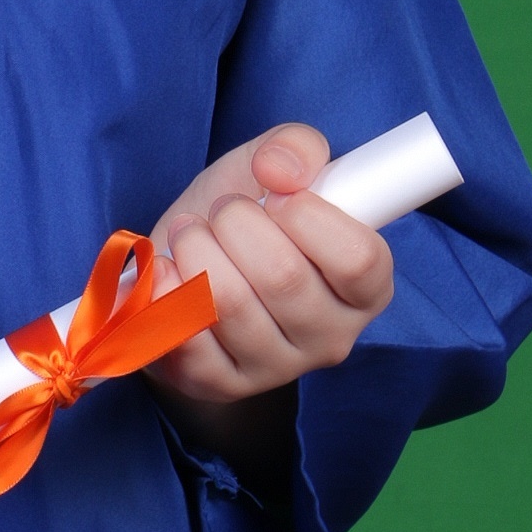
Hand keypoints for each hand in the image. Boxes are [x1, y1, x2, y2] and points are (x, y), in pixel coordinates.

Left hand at [144, 124, 393, 479]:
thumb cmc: (242, 217)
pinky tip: (168, 270)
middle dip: (234, 222)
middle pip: (283, 277)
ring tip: (191, 234)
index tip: (275, 196)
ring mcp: (276, 368)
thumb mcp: (271, 166)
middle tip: (221, 211)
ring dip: (195, 249)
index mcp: (367, 287)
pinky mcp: (220, 383)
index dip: (307, 216)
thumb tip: (279, 169)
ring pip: (228, 303)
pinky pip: (185, 335)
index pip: (360, 260)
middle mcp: (332, 337)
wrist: (184, 264)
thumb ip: (293, 148)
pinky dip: (165, 288)